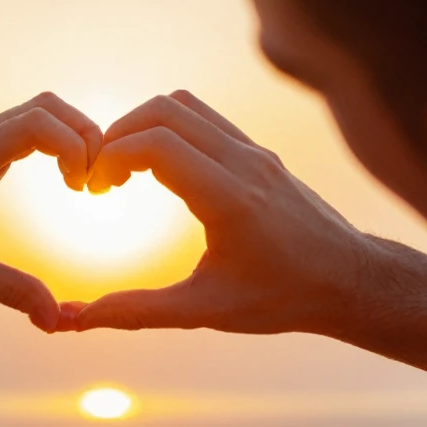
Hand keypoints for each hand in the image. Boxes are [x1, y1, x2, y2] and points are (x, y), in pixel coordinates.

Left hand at [0, 92, 101, 334]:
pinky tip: (63, 181)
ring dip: (70, 137)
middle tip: (97, 181)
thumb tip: (55, 320)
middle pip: (45, 107)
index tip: (87, 186)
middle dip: (83, 134)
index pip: (36, 124)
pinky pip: (23, 132)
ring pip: (36, 115)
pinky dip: (54, 145)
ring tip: (83, 182)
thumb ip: (6, 290)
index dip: (75, 145)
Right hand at [61, 90, 371, 334]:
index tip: (93, 191)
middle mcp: (244, 163)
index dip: (109, 157)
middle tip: (100, 178)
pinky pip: (205, 119)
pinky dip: (169, 130)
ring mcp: (255, 152)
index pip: (155, 144)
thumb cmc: (283, 300)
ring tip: (123, 171)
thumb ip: (137, 312)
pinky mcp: (260, 153)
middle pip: (164, 110)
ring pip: (185, 106)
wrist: (351, 282)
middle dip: (118, 134)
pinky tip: (157, 170)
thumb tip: (75, 321)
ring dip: (143, 126)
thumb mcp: (204, 312)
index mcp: (230, 198)